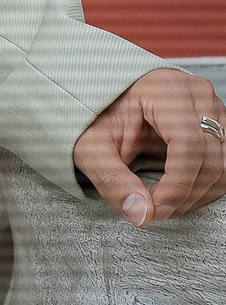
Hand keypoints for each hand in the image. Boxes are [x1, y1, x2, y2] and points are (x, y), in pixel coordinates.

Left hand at [73, 68, 225, 224]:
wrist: (102, 98)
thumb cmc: (97, 115)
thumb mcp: (93, 146)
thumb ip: (113, 179)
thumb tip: (141, 215)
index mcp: (165, 89)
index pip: (189, 146)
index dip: (176, 186)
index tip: (155, 209)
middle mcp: (196, 94)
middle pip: (210, 159)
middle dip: (184, 195)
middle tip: (154, 210)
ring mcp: (212, 108)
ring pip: (224, 166)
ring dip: (197, 195)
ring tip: (164, 201)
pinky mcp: (218, 124)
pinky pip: (225, 165)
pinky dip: (205, 187)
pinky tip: (179, 192)